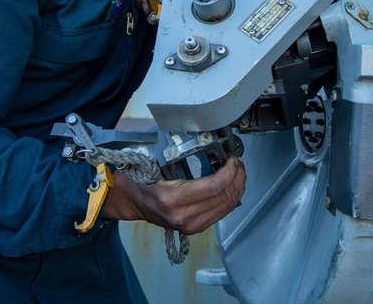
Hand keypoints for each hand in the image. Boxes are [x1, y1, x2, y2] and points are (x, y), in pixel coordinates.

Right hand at [103, 157, 245, 234]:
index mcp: (172, 200)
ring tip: (237, 171)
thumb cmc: (143, 181)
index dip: (230, 171)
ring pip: (228, 206)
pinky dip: (231, 197)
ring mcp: (191, 225)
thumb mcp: (158, 165)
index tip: (233, 159)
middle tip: (238, 163)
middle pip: (224, 196)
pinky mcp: (196, 228)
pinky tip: (231, 185)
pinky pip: (222, 212)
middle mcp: (183, 216)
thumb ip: (180, 157)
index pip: (213, 186)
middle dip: (237, 176)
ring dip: (238, 186)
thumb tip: (208, 144)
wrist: (134, 203)